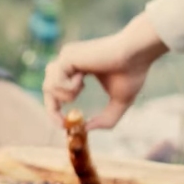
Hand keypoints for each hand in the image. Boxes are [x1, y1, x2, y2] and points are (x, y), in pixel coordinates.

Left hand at [43, 13, 167, 129]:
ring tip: (82, 87)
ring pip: (48, 86)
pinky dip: (69, 87)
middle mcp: (69, 60)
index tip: (64, 125)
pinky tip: (84, 78)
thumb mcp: (120, 102)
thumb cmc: (131, 73)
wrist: (137, 54)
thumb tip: (87, 129)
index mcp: (78, 68)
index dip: (56, 109)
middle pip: (47, 89)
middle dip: (52, 109)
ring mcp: (66, 55)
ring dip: (66, 95)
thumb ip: (106, 119)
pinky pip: (55, 81)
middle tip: (64, 123)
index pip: (57, 90)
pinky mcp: (67, 55)